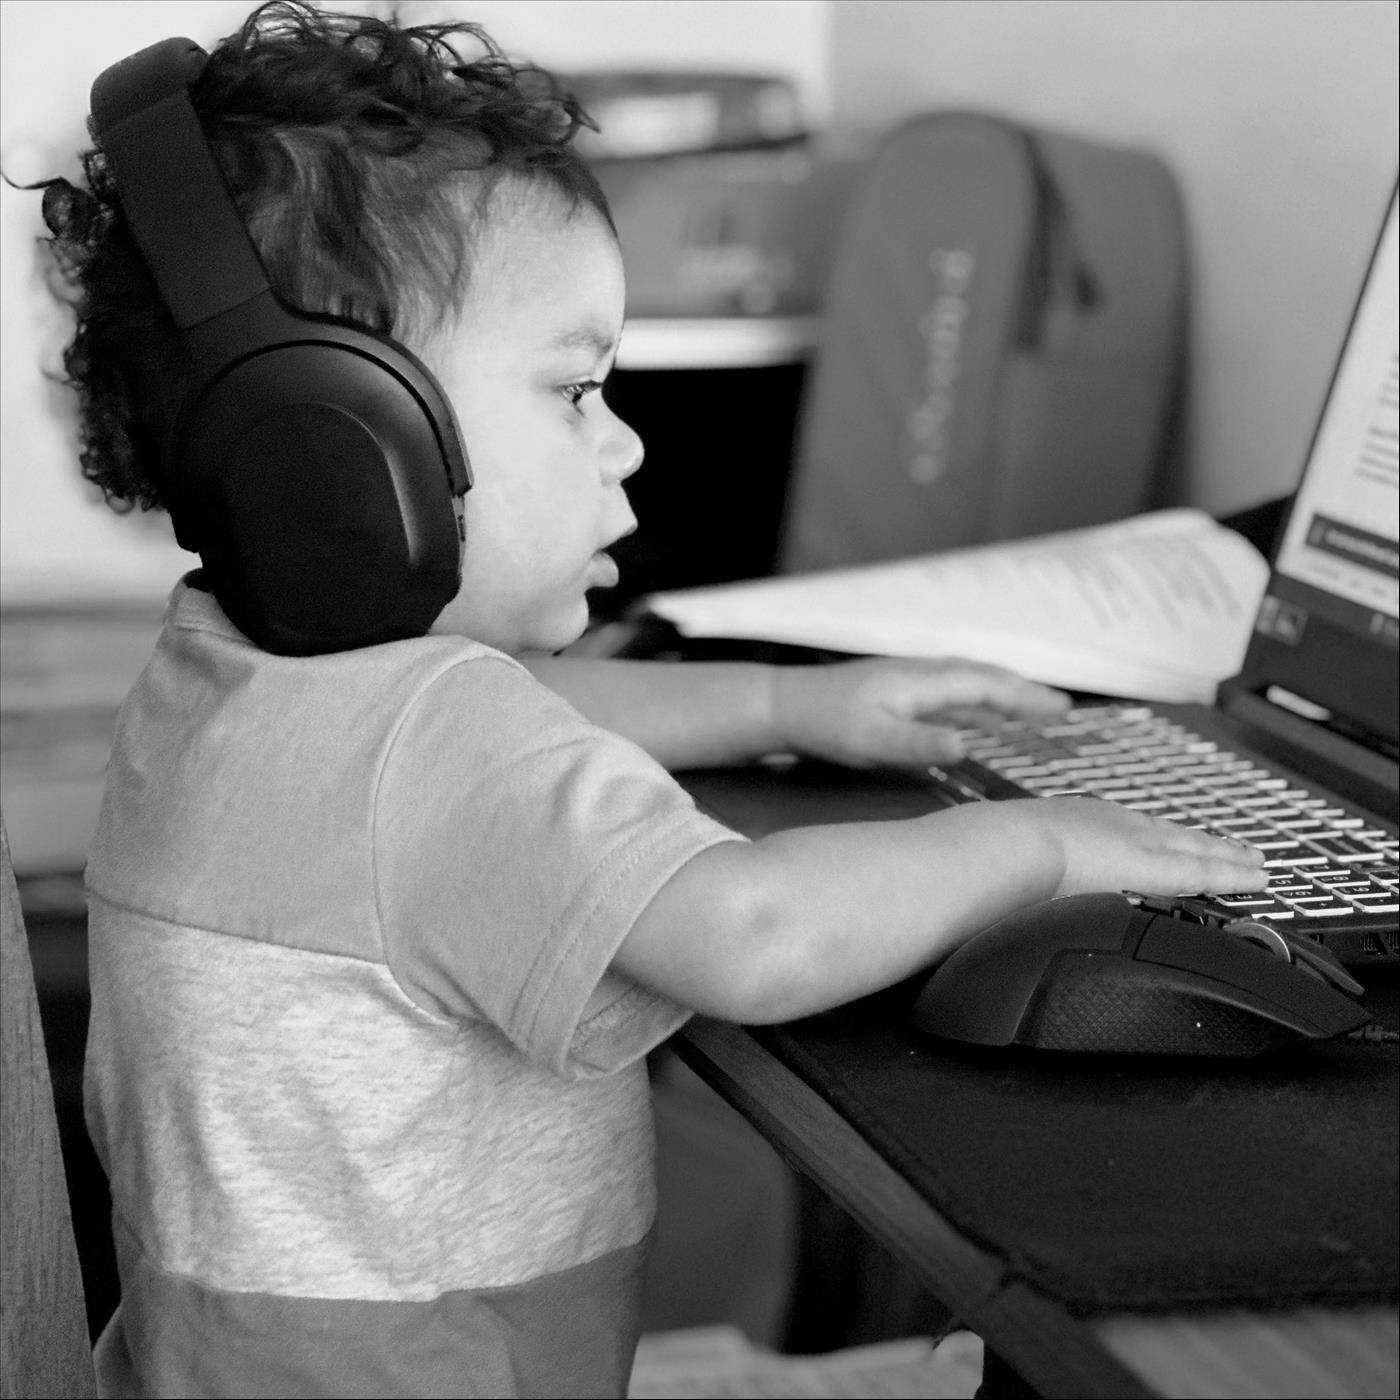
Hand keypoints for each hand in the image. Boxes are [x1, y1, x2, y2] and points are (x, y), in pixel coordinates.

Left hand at [770, 657, 1068, 769]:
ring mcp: (906, 679)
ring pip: (965, 681)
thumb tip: (966, 747)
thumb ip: (919, 745)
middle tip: (1060, 710)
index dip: (1025, 698)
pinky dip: (972, 699)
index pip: (986, 686)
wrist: (781, 706)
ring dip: (1000, 693)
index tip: (1061, 711)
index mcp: (921, 682)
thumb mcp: (873, 742)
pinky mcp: (893, 689)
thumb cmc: (825, 724)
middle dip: (1022, 692)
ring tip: (1029, 711)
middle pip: (982, 677)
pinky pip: (947, 690)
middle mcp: (919, 673)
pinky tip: (973, 718)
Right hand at [1028, 796, 1268, 897]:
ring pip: (1196, 850)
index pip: (1133, 831)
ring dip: (1226, 857)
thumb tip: (1019, 895)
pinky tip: (1256, 879)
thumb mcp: (1020, 854)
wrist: (1011, 847)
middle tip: (1234, 848)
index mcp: (1084, 822)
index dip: (1161, 838)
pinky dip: (1234, 874)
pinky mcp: (1158, 866)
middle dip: (1205, 843)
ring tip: (1252, 862)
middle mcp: (1118, 826)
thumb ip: (1033, 873)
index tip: (1177, 843)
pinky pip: (1208, 871)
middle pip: (1173, 836)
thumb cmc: (1003, 856)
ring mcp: (1139, 842)